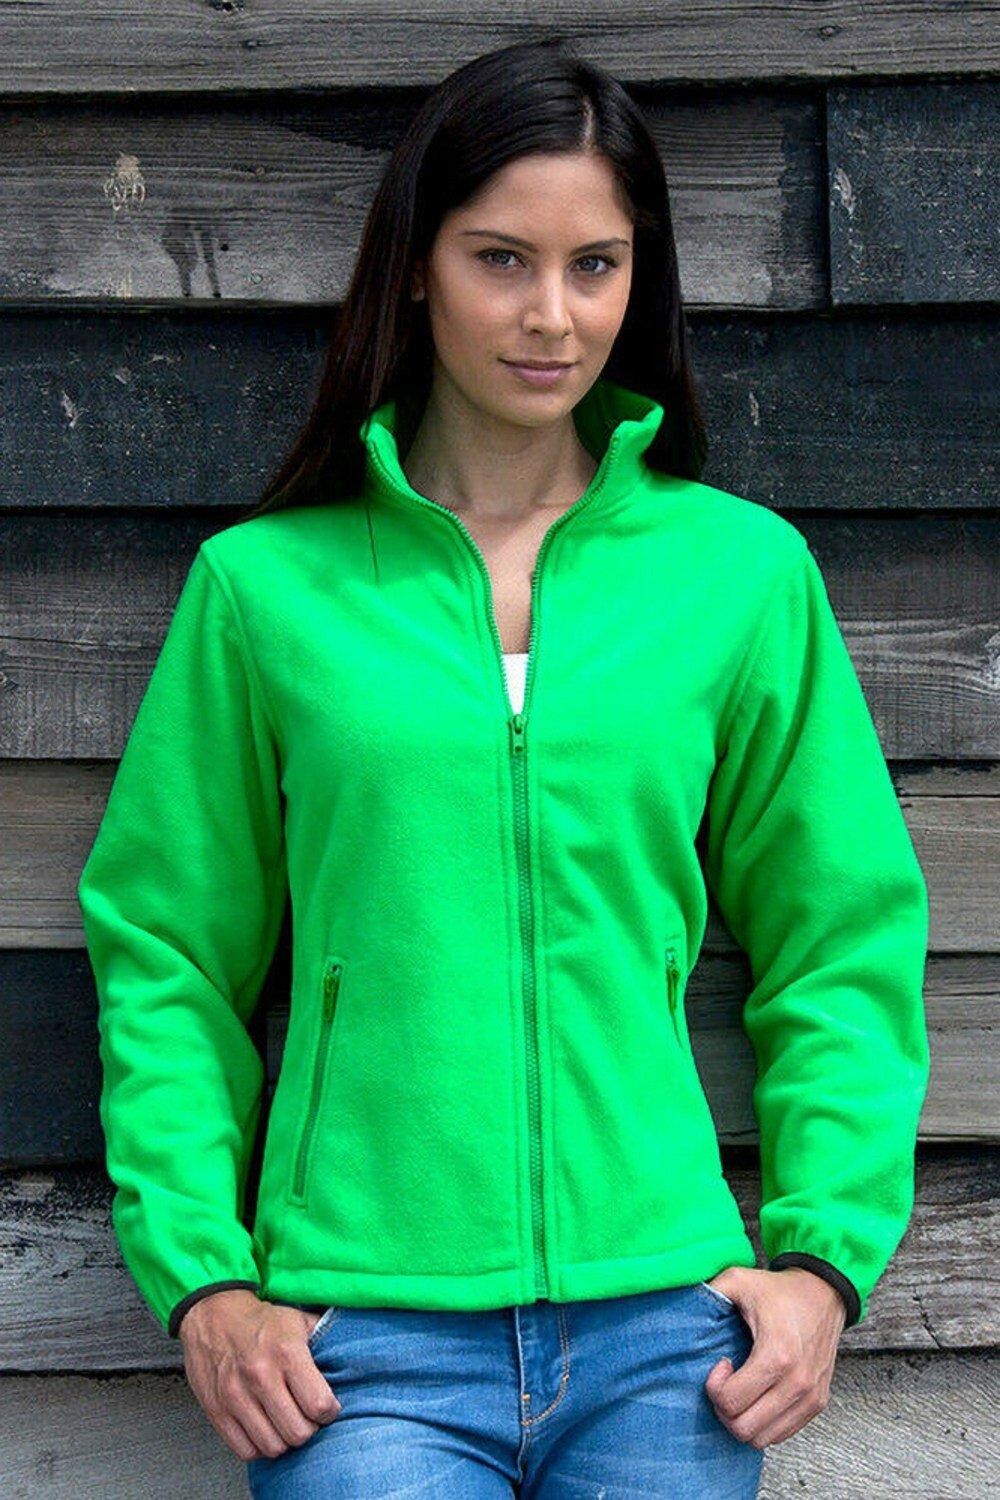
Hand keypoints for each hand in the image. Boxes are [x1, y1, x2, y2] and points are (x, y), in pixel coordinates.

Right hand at [178, 1290, 340, 1459]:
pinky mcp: (217, 1411)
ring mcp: (235, 1397)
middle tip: (306, 1416)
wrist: (214, 1314)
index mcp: (287, 1353)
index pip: (319, 1405)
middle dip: (309, 1428)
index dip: (329, 1411)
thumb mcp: (298, 1320)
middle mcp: (260, 1377)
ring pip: (273, 1447)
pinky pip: (245, 1451)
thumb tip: (354, 1358)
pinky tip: (264, 1428)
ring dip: (284, 1440)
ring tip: (285, 1422)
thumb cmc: (262, 1321)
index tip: (327, 1406)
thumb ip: (325, 1341)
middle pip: (298, 1432)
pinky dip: (259, 1447)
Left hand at [703, 1266, 844, 1447]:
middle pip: (744, 1429)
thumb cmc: (780, 1291)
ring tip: (742, 1390)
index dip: (715, 1387)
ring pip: (763, 1439)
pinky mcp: (817, 1404)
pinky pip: (782, 1434)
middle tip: (726, 1383)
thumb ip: (710, 1291)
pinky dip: (763, 1423)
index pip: (731, 1402)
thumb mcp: (739, 1280)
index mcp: (777, 1355)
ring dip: (744, 1420)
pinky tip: (759, 1396)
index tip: (721, 1364)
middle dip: (725, 1409)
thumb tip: (682, 1303)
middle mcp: (798, 1382)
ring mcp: (810, 1397)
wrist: (824, 1294)